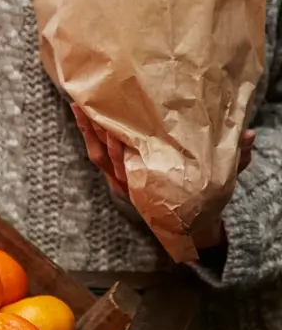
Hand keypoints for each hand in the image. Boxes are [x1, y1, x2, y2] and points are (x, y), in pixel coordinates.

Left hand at [71, 104, 254, 197]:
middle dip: (99, 133)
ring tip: (79, 105)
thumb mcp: (220, 180)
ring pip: (98, 155)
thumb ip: (234, 160)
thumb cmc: (201, 197)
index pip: (129, 167)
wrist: (189, 224)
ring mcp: (120, 180)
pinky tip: (83, 116)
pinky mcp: (115, 175)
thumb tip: (250, 135)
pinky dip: (89, 137)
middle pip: (108, 158)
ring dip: (87, 131)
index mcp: (151, 188)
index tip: (115, 126)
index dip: (120, 148)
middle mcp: (132, 185)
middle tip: (92, 106)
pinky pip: (98, 156)